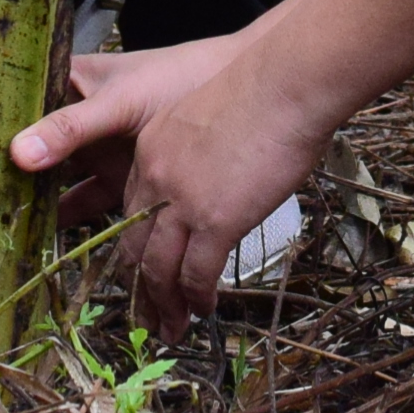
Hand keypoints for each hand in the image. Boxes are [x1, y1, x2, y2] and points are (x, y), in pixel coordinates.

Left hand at [11, 31, 329, 331]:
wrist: (283, 84)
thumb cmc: (262, 92)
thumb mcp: (208, 117)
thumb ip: (198, 154)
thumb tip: (217, 181)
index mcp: (151, 151)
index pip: (131, 211)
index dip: (135, 247)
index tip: (142, 269)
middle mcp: (155, 179)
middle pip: (134, 246)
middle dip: (139, 288)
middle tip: (146, 315)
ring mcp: (182, 202)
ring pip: (159, 269)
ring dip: (164, 304)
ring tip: (171, 328)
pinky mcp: (215, 220)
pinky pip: (197, 274)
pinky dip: (197, 298)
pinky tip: (204, 309)